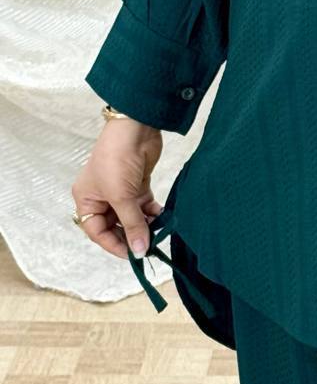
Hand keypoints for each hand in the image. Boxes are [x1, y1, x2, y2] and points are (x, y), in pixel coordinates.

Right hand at [71, 119, 164, 261]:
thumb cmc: (116, 160)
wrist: (135, 129)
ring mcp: (120, 191)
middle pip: (115, 226)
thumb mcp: (121, 197)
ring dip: (144, 225)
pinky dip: (153, 213)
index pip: (97, 232)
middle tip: (149, 247)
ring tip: (158, 232)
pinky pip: (144, 207)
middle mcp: (102, 197)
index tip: (133, 255)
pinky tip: (162, 217)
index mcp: (87, 200)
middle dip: (131, 236)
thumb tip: (140, 251)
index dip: (114, 245)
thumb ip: (131, 225)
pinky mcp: (137, 185)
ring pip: (132, 217)